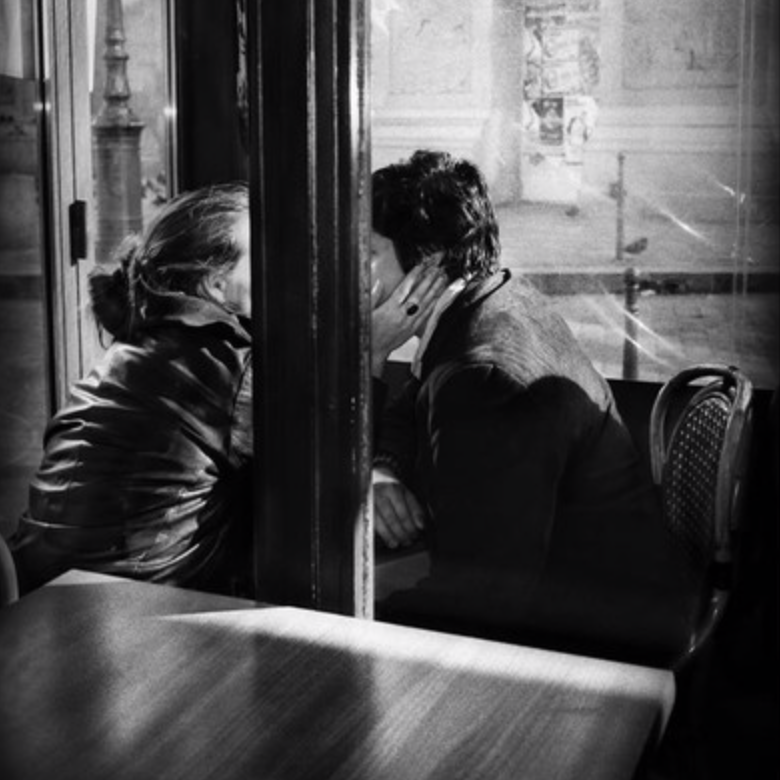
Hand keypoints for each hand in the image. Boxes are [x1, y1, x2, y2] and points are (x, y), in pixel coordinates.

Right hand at [371, 260, 446, 376]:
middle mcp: (401, 315)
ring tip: (442, 279)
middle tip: (437, 270)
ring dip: (434, 291)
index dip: (413, 276)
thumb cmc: (369, 331)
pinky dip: (433, 305)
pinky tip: (438, 297)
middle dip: (428, 281)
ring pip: (424, 304)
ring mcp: (408, 323)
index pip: (403, 289)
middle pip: (418, 295)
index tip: (420, 267)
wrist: (373, 350)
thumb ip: (373, 296)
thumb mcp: (365, 312)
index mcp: (389, 309)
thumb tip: (379, 283)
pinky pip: (425, 316)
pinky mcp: (412, 329)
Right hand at [373, 467, 425, 548]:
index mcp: (393, 490)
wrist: (372, 477)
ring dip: (391, 536)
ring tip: (398, 543)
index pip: (403, 512)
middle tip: (409, 541)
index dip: (410, 526)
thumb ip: (415, 508)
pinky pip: (371, 524)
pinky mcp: (362, 508)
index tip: (416, 534)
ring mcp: (369, 502)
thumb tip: (421, 525)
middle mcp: (380, 495)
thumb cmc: (391, 487)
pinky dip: (380, 534)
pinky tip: (388, 540)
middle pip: (392, 519)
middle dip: (402, 533)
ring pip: (380, 523)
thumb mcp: (405, 493)